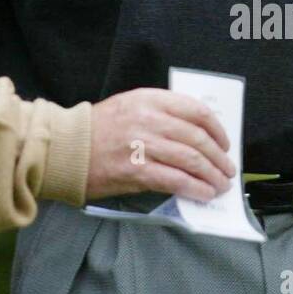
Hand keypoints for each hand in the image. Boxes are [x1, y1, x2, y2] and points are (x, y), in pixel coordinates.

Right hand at [86, 88, 234, 202]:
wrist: (65, 148)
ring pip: (191, 160)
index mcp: (147, 99)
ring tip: (220, 184)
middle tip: (227, 169)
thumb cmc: (97, 128)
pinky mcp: (136, 172)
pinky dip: (195, 188)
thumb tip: (194, 132)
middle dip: (219, 157)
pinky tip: (203, 193)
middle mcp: (147, 119)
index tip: (224, 141)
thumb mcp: (129, 105)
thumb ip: (159, 112)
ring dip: (212, 175)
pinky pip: (176, 180)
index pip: (194, 110)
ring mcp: (142, 146)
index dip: (216, 128)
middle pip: (197, 138)